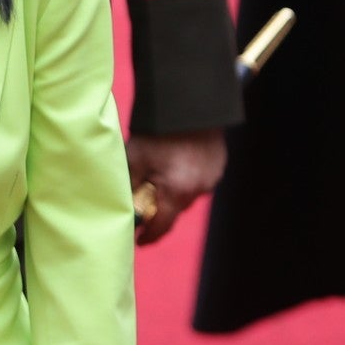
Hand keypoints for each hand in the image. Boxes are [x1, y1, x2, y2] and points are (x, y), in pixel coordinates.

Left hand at [125, 129, 226, 244]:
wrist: (189, 104)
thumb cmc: (158, 131)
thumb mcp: (135, 159)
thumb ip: (130, 188)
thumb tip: (125, 207)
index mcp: (176, 192)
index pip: (161, 227)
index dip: (148, 236)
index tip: (139, 240)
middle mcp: (198, 190)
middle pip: (175, 210)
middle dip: (160, 207)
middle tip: (145, 197)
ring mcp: (211, 178)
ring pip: (188, 194)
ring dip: (175, 190)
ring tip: (162, 173)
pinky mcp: (218, 165)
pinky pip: (200, 179)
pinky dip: (188, 176)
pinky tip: (178, 161)